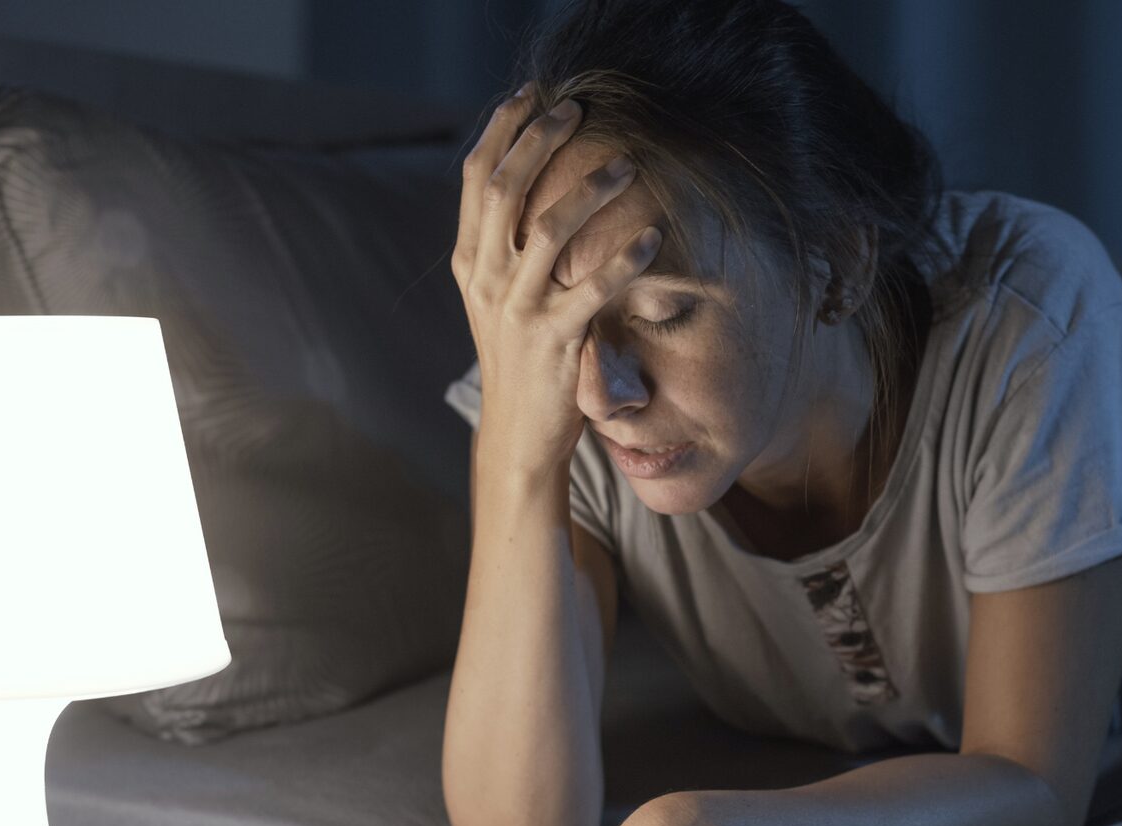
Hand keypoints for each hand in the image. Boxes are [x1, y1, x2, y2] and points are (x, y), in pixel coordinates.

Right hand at [451, 81, 663, 476]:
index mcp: (469, 261)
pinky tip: (653, 236)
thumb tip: (531, 185)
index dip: (503, 130)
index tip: (531, 95)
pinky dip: (625, 258)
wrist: (517, 434)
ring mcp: (516, 309)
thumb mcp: (497, 297)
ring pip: (547, 228)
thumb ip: (505, 247)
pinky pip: (593, 288)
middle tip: (579, 110)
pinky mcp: (553, 340)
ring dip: (590, 189)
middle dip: (540, 139)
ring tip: (627, 164)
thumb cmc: (519, 358)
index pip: (477, 178)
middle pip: (504, 187)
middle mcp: (485, 279)